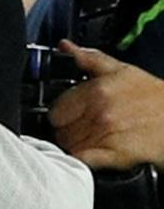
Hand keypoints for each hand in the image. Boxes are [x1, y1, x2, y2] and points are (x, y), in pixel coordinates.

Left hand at [49, 39, 163, 169]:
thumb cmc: (152, 95)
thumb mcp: (121, 70)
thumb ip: (89, 59)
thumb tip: (66, 47)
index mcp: (96, 92)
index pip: (55, 112)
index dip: (60, 115)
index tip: (69, 115)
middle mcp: (99, 114)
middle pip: (60, 132)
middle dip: (66, 131)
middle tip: (79, 128)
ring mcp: (107, 136)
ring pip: (69, 147)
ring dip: (75, 145)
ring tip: (89, 139)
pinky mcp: (117, 155)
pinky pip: (84, 161)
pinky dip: (83, 160)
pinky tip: (91, 154)